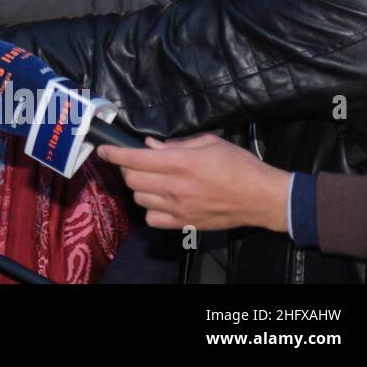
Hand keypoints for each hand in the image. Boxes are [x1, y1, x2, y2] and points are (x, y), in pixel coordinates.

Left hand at [97, 133, 290, 232]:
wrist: (263, 197)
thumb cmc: (239, 165)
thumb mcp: (209, 143)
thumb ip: (176, 144)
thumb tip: (150, 145)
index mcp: (180, 163)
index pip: (134, 159)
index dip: (113, 153)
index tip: (103, 149)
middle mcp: (174, 187)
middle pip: (132, 179)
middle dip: (128, 168)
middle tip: (137, 162)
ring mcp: (178, 208)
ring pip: (139, 198)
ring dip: (139, 187)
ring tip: (151, 180)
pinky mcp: (185, 223)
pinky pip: (152, 219)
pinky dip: (150, 209)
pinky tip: (161, 200)